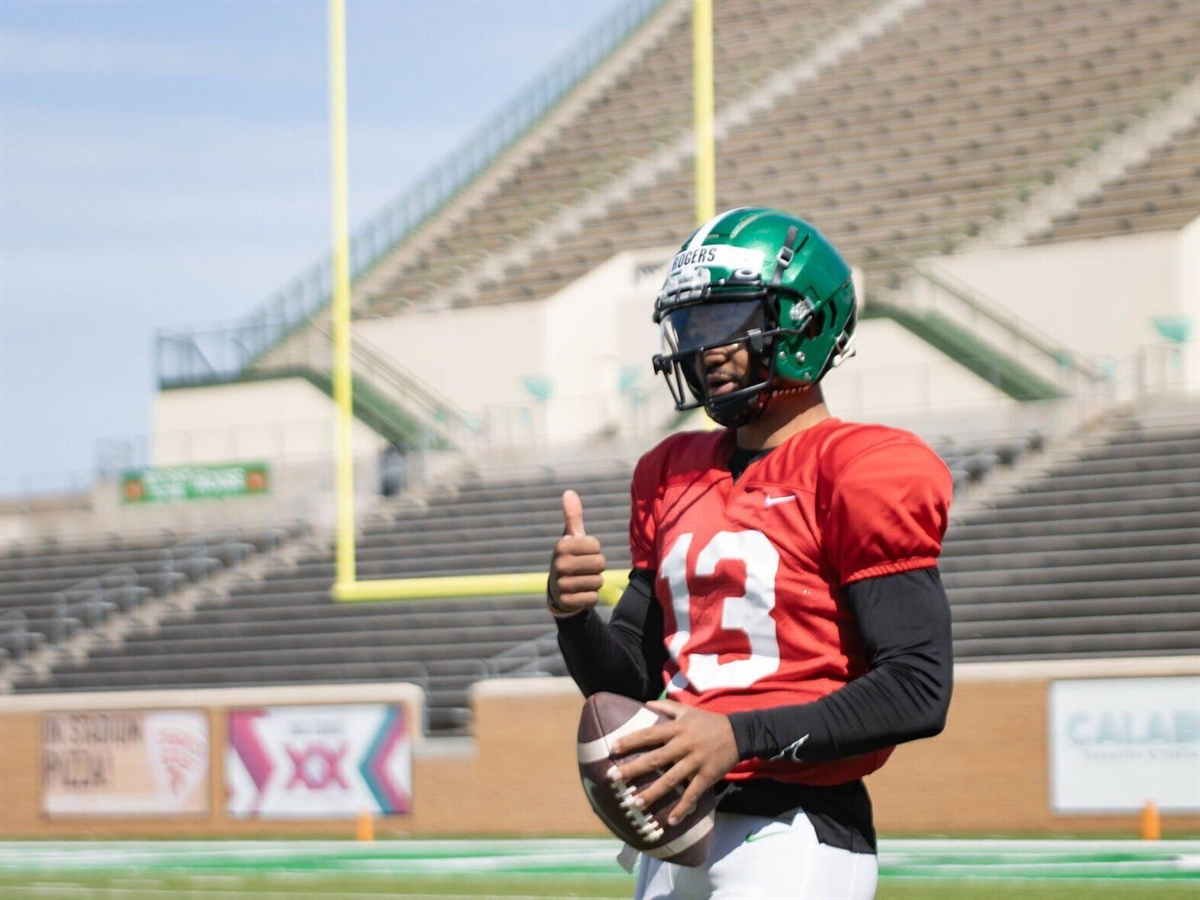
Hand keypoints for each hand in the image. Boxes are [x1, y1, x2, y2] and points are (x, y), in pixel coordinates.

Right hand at [547, 490, 605, 615]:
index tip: (582, 553)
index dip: (594, 550)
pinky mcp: (567, 602)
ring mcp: (562, 584)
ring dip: (594, 582)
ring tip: (581, 580)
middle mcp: (559, 564)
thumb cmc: (569, 557)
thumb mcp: (571, 537)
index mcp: (562, 546)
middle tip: (584, 568)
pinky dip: (591, 597)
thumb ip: (573, 516)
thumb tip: (569, 492)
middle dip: (597, 567)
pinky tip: (579, 593)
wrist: (557, 590)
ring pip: (598, 582)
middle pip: (600, 564)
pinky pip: (593, 598)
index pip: (596, 546)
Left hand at [609, 699, 738, 825]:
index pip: (649, 734)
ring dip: (652, 792)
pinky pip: (693, 794)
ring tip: (635, 803)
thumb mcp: (687, 711)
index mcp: (677, 729)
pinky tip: (670, 820)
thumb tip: (644, 703)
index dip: (631, 741)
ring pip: (671, 780)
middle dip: (633, 769)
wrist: (739, 733)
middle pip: (655, 758)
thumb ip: (666, 707)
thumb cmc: (708, 722)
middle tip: (613, 778)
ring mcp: (695, 762)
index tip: (612, 748)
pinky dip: (682, 808)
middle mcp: (684, 745)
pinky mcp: (707, 776)